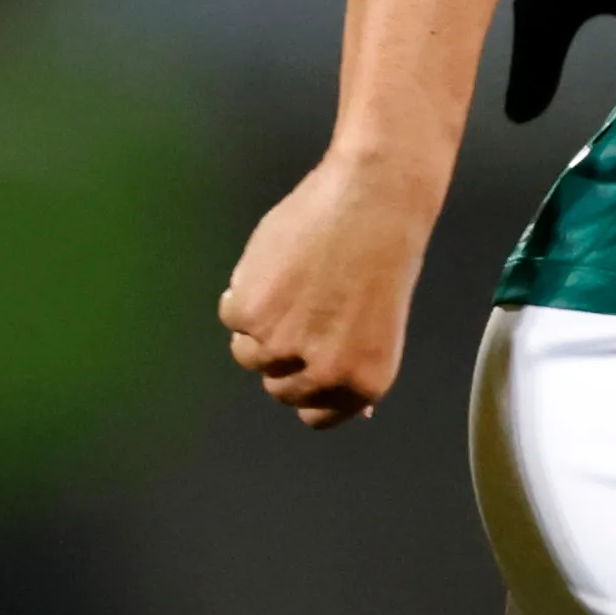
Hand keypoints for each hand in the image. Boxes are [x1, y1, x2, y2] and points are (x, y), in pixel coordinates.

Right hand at [218, 160, 435, 428]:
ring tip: (286, 283)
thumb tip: (355, 410)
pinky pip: (231, 314)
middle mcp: (323, 374)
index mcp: (362, 384)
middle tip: (298, 309)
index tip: (305, 354)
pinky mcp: (249, 312)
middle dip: (280, 354)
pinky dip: (242, 291)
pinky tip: (273, 264)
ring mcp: (282, 346)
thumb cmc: (385, 254)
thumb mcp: (381, 329)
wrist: (373, 200)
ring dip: (256, 324)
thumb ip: (353, 366)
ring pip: (246, 353)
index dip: (304, 380)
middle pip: (276, 387)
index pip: (312, 414)